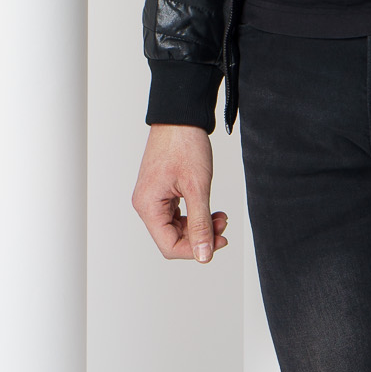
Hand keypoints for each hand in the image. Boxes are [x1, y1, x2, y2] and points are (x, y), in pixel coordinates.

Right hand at [131, 124, 228, 262]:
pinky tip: (211, 210)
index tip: (218, 243)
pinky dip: (195, 214)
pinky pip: (178, 213)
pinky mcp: (162, 190)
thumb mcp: (197, 187)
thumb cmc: (185, 144)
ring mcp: (154, 197)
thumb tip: (204, 255)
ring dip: (200, 225)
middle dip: (200, 236)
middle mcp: (147, 204)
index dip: (195, 250)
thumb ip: (201, 223)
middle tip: (223, 227)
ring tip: (220, 217)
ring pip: (177, 227)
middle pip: (173, 238)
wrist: (181, 116)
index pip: (169, 246)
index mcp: (148, 206)